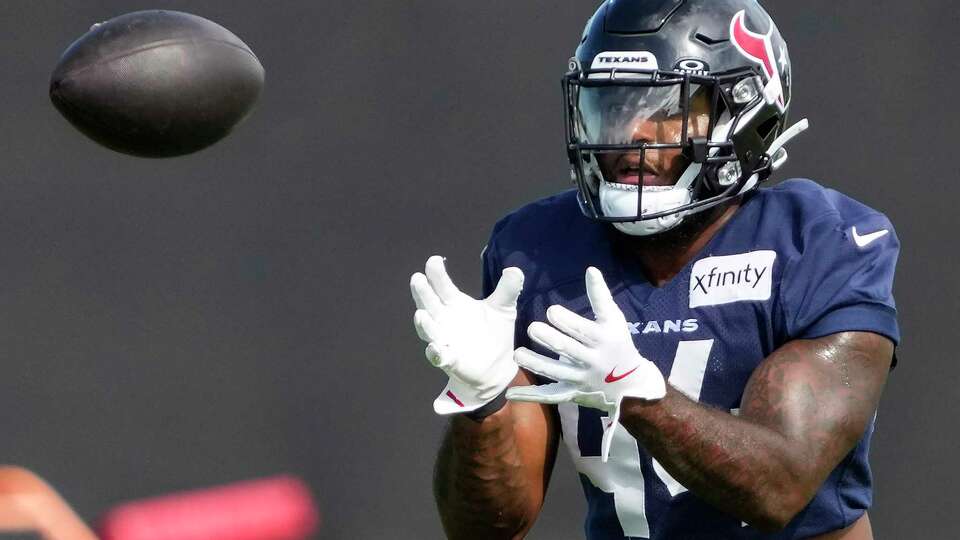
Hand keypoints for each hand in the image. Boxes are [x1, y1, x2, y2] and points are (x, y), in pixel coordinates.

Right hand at [411, 255, 523, 414]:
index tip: (433, 260)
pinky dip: (436, 352)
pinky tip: (435, 349)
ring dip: (424, 323)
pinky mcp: (449, 360)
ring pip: (428, 330)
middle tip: (417, 278)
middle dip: (422, 292)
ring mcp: (444, 340)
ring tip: (420, 314)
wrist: (497, 366)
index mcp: (455, 303)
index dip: (437, 274)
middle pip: (429, 303)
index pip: (443, 286)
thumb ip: (507, 290)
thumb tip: (515, 269)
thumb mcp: (503, 309)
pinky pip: (439, 356)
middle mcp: (444, 319)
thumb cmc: (494, 333)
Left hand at [506, 267, 664, 460]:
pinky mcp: (571, 394)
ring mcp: (581, 379)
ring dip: (536, 364)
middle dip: (550, 339)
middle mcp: (592, 360)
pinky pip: (549, 395)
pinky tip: (510, 393)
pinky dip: (530, 396)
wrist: (630, 386)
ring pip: (556, 372)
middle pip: (568, 350)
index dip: (567, 321)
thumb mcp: (614, 320)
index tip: (551, 311)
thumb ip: (600, 296)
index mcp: (603, 340)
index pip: (583, 330)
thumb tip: (591, 269)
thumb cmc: (618, 344)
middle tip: (532, 328)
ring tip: (518, 354)